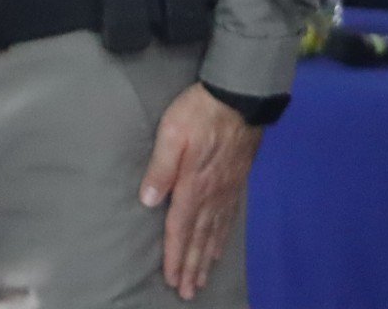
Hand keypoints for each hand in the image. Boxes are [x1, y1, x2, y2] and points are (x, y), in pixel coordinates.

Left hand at [139, 82, 263, 300]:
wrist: (239, 99)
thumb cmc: (198, 112)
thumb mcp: (171, 133)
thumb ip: (160, 167)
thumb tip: (148, 201)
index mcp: (193, 185)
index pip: (180, 228)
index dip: (175, 256)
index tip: (172, 280)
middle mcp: (212, 195)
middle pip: (199, 239)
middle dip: (191, 267)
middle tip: (187, 292)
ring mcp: (227, 191)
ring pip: (216, 234)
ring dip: (207, 259)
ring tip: (201, 280)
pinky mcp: (236, 183)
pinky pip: (229, 221)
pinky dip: (223, 240)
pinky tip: (219, 249)